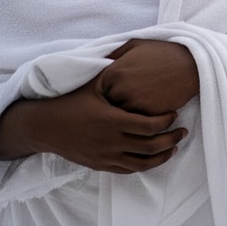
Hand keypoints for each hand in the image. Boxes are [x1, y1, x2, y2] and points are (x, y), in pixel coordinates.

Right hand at [0, 76, 185, 173]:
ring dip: (162, 157)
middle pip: (150, 147)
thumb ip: (114, 74)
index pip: (149, 126)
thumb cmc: (69, 101)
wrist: (43, 126)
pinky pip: (127, 171)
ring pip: (142, 164)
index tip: (175, 114)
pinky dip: (144, 166)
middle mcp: (110, 142)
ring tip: (174, 147)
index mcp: (111, 120)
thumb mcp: (92, 84)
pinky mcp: (99, 165)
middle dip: (171, 140)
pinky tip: (153, 158)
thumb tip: (132, 54)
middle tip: (183, 131)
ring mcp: (105, 157)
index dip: (166, 121)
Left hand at [98, 39, 198, 115]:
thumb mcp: (136, 44)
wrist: (193, 64)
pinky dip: (140, 120)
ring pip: (121, 117)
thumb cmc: (164, 53)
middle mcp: (120, 89)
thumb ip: (114, 52)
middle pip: (107, 106)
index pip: (98, 90)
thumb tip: (99, 61)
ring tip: (135, 110)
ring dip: (126, 115)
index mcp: (114, 72)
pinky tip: (148, 112)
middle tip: (123, 103)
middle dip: (114, 105)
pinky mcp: (148, 115)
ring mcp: (134, 104)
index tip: (113, 92)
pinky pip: (137, 123)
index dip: (106, 92)